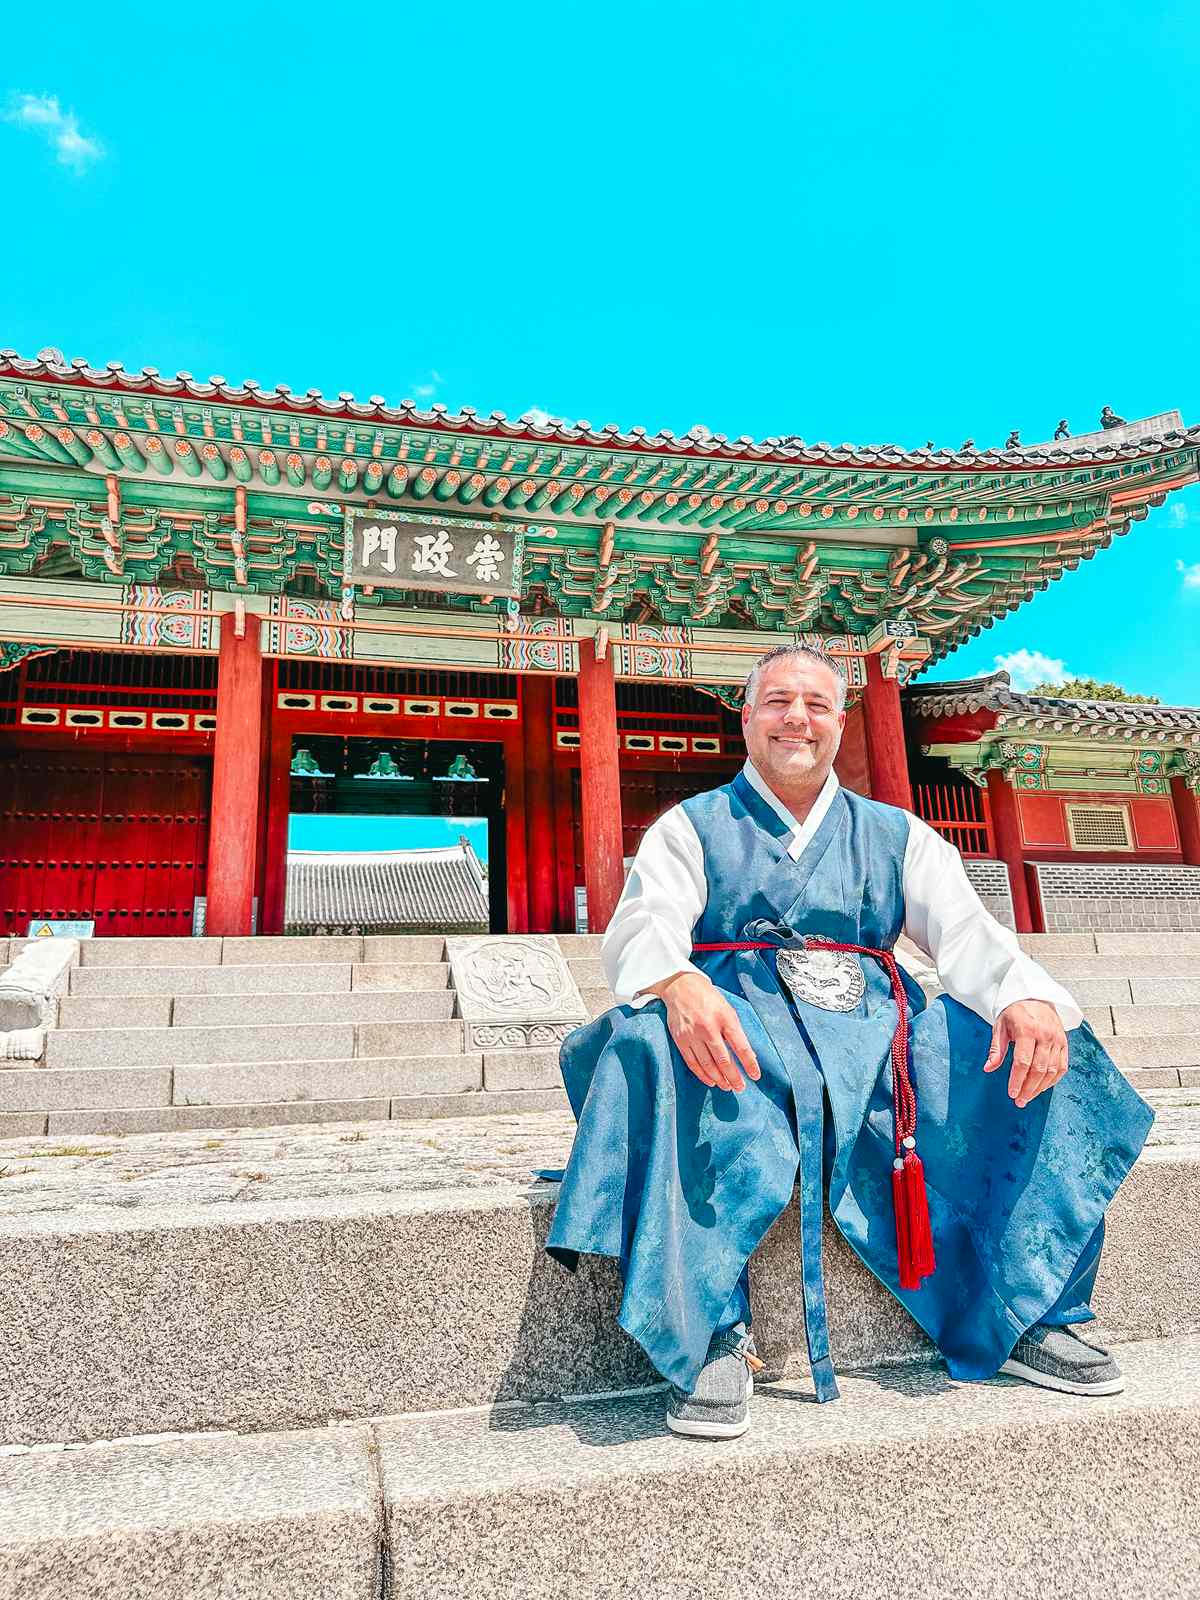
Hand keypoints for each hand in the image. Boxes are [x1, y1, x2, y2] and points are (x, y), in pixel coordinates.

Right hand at [650, 972, 760, 1092]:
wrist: (681, 986)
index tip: (755, 1076)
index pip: (741, 1046)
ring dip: (720, 1079)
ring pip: (708, 1064)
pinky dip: (702, 1074)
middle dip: (734, 1077)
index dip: (749, 1063)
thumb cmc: (709, 999)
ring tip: (728, 1087)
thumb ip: (737, 1031)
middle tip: (740, 1087)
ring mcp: (693, 1034)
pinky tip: (711, 1080)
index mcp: (725, 1018)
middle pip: (724, 1059)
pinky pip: (693, 1062)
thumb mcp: (728, 1010)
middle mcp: (708, 1027)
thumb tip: (748, 1055)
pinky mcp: (680, 1039)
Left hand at [984, 1000, 1067, 1107]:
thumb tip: (988, 1068)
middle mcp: (1045, 1035)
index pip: (1023, 1061)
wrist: (1034, 996)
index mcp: (1027, 1030)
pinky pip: (1062, 1066)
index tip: (1012, 1093)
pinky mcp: (1064, 1043)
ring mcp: (1057, 1039)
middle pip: (1039, 1069)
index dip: (1017, 1080)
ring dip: (1040, 1088)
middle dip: (1029, 1088)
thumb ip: (996, 1049)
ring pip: (1052, 1070)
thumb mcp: (1000, 1026)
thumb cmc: (1014, 1013)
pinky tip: (1042, 1087)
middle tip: (1020, 1101)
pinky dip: (1053, 1080)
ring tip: (1029, 1097)